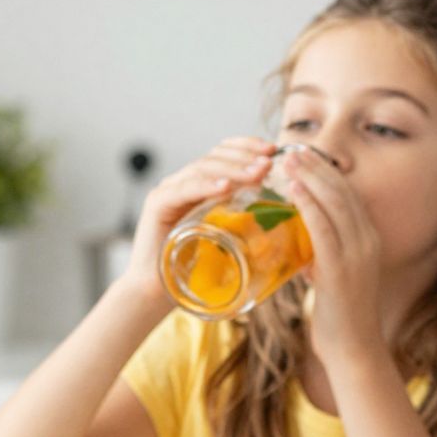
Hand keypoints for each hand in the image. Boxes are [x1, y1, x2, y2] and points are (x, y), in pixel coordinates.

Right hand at [118, 137, 276, 298]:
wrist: (157, 291)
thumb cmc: (194, 267)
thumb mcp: (225, 237)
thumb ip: (242, 218)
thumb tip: (279, 209)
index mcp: (198, 185)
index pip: (222, 153)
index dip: (246, 146)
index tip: (272, 150)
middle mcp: (182, 183)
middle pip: (214, 157)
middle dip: (245, 156)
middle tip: (269, 162)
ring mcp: (168, 191)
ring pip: (202, 169)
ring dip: (232, 169)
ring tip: (256, 174)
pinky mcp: (157, 206)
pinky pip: (183, 190)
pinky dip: (205, 186)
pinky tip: (225, 187)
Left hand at [278, 147, 383, 363]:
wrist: (353, 349)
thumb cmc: (339, 316)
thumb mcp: (333, 276)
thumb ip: (320, 254)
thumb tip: (298, 240)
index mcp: (369, 240)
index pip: (350, 195)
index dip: (328, 172)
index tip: (307, 155)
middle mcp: (368, 241)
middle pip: (344, 191)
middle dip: (319, 166)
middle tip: (295, 148)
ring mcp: (357, 255)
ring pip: (335, 203)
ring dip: (312, 176)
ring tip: (290, 159)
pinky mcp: (340, 270)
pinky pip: (324, 228)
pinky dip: (309, 204)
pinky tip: (294, 189)